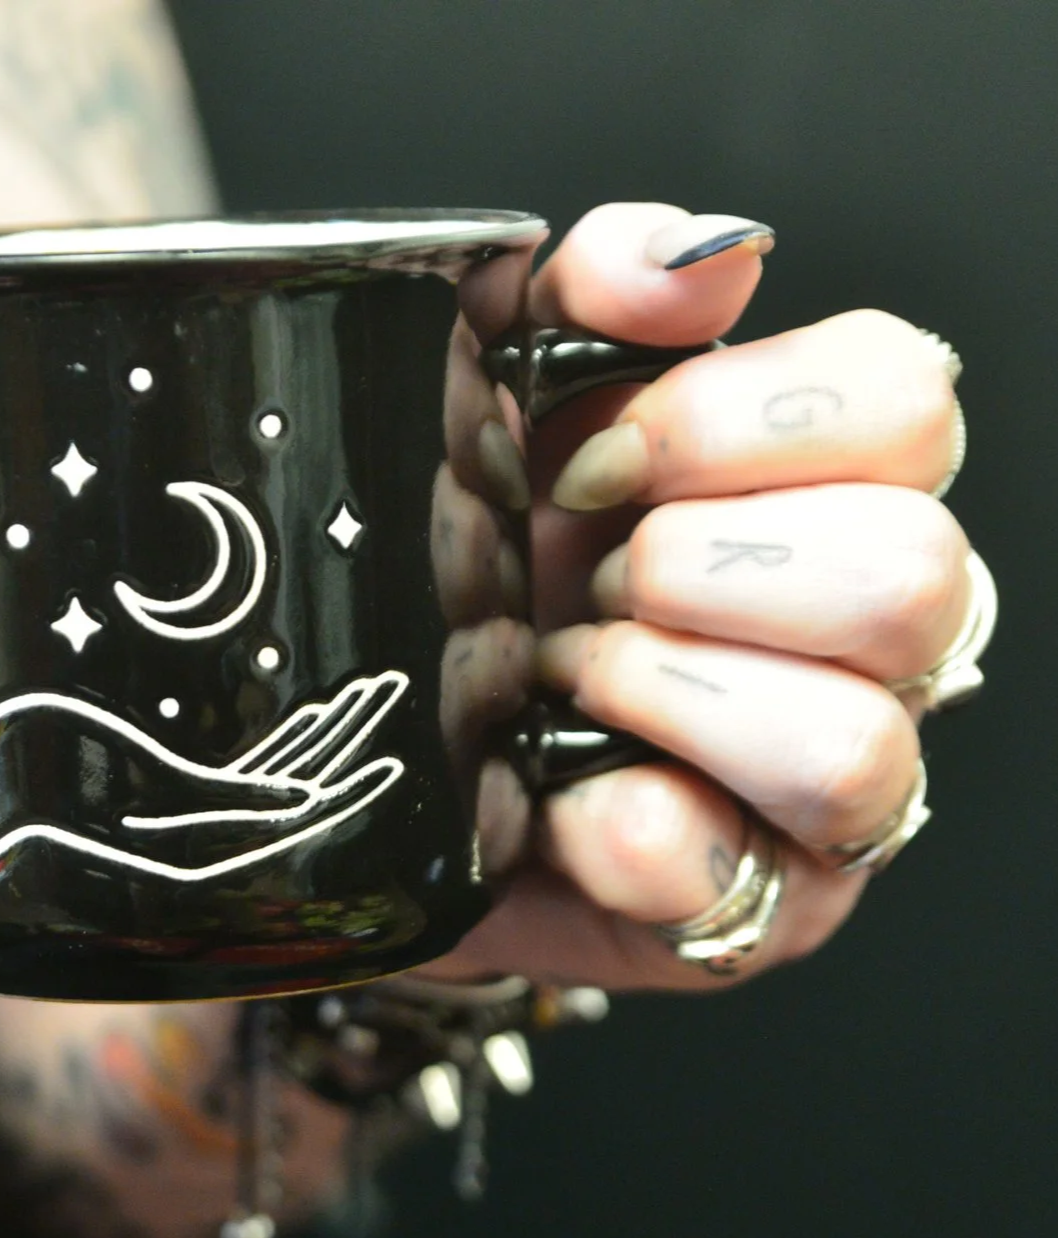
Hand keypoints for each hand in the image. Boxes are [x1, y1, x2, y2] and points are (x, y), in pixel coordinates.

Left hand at [428, 202, 969, 989]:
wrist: (391, 758)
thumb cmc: (469, 578)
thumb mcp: (499, 400)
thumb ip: (595, 297)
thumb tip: (700, 261)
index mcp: (831, 490)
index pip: (903, 405)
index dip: (737, 421)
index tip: (586, 458)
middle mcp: (871, 644)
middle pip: (910, 577)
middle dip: (698, 571)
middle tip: (583, 586)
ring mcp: (835, 794)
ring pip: (851, 744)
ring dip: (668, 698)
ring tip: (565, 686)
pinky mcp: (763, 911)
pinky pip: (739, 880)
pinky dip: (630, 830)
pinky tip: (563, 799)